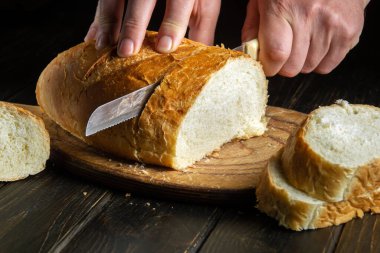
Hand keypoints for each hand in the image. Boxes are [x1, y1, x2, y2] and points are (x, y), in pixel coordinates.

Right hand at [84, 0, 220, 56]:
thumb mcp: (204, 2)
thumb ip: (201, 28)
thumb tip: (200, 60)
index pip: (178, 1)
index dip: (172, 24)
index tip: (164, 47)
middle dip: (133, 25)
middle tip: (126, 52)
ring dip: (106, 22)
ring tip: (103, 47)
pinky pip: (102, 0)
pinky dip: (97, 21)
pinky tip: (93, 38)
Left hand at [242, 0, 369, 76]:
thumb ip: (253, 27)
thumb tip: (250, 53)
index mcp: (282, 6)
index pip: (275, 54)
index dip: (269, 66)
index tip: (267, 64)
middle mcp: (309, 16)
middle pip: (292, 67)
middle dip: (284, 64)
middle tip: (285, 48)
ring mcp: (332, 24)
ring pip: (309, 68)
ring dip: (302, 61)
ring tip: (303, 40)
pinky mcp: (349, 31)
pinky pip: (327, 65)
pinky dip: (319, 60)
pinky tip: (317, 42)